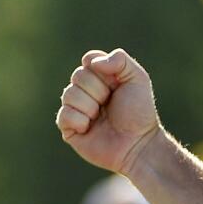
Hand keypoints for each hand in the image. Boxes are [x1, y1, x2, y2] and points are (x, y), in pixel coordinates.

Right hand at [56, 48, 162, 174]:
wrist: (138, 143)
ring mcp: (77, 109)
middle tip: (110, 103)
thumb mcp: (138, 79)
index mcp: (101, 78)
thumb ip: (120, 60)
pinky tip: (90, 129)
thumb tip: (92, 62)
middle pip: (77, 76)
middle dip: (98, 90)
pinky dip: (79, 121)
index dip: (100, 70)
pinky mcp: (69, 128)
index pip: (88, 60)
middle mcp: (86, 91)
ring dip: (90, 106)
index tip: (115, 82)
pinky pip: (63, 115)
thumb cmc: (139, 112)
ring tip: (101, 117)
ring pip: (68, 94)